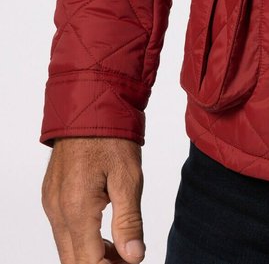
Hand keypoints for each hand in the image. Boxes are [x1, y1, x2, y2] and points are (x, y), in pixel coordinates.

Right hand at [41, 137, 144, 263]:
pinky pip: (64, 231)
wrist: (89, 104)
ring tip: (121, 249)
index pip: (89, 262)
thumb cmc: (111, 136)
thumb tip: (134, 257)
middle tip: (128, 259)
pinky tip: (105, 235)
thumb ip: (129, 221)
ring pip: (67, 249)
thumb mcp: (129, 178)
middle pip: (73, 261)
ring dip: (91, 255)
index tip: (133, 263)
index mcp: (77, 209)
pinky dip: (82, 240)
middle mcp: (58, 211)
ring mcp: (52, 204)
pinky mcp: (52, 196)